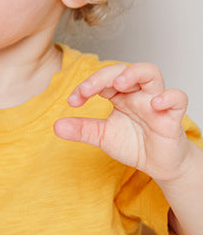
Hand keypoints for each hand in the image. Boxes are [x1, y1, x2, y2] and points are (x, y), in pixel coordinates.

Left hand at [53, 62, 191, 182]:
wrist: (159, 164)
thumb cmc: (134, 144)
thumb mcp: (102, 137)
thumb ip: (82, 129)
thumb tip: (56, 125)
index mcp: (120, 96)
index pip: (102, 80)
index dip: (86, 86)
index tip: (72, 101)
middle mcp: (137, 94)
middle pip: (124, 70)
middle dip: (104, 76)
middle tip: (87, 90)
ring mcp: (156, 102)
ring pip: (151, 73)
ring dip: (134, 74)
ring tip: (119, 84)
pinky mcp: (173, 116)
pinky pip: (178, 98)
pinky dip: (168, 97)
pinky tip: (154, 104)